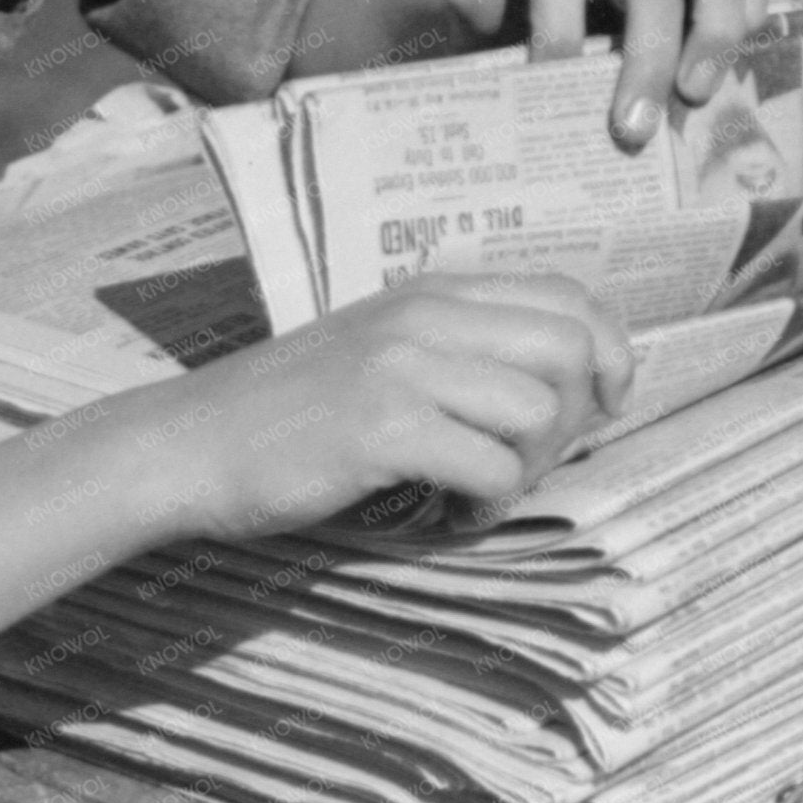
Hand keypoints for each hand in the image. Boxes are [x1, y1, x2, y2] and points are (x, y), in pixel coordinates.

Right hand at [130, 272, 635, 537]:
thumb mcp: (384, 348)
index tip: (602, 404)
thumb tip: (570, 385)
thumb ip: (464, 347)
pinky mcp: (384, 426)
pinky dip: (488, 506)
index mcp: (435, 290)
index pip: (571, 296)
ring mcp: (405, 366)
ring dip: (530, 468)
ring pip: (540, 411)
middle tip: (531, 460)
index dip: (610, 352)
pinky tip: (451, 512)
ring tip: (483, 489)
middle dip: (578, 416)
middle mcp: (427, 314)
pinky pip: (491, 469)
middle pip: (571, 347)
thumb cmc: (293, 411)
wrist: (191, 443)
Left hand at [439, 0, 777, 149]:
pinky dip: (753, 6)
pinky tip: (743, 62)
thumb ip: (470, 9)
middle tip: (634, 130)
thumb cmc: (521, 45)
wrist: (560, 44)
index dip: (555, 16)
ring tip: (698, 96)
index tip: (552, 76)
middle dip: (644, 56)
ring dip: (713, 30)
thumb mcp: (484, 36)